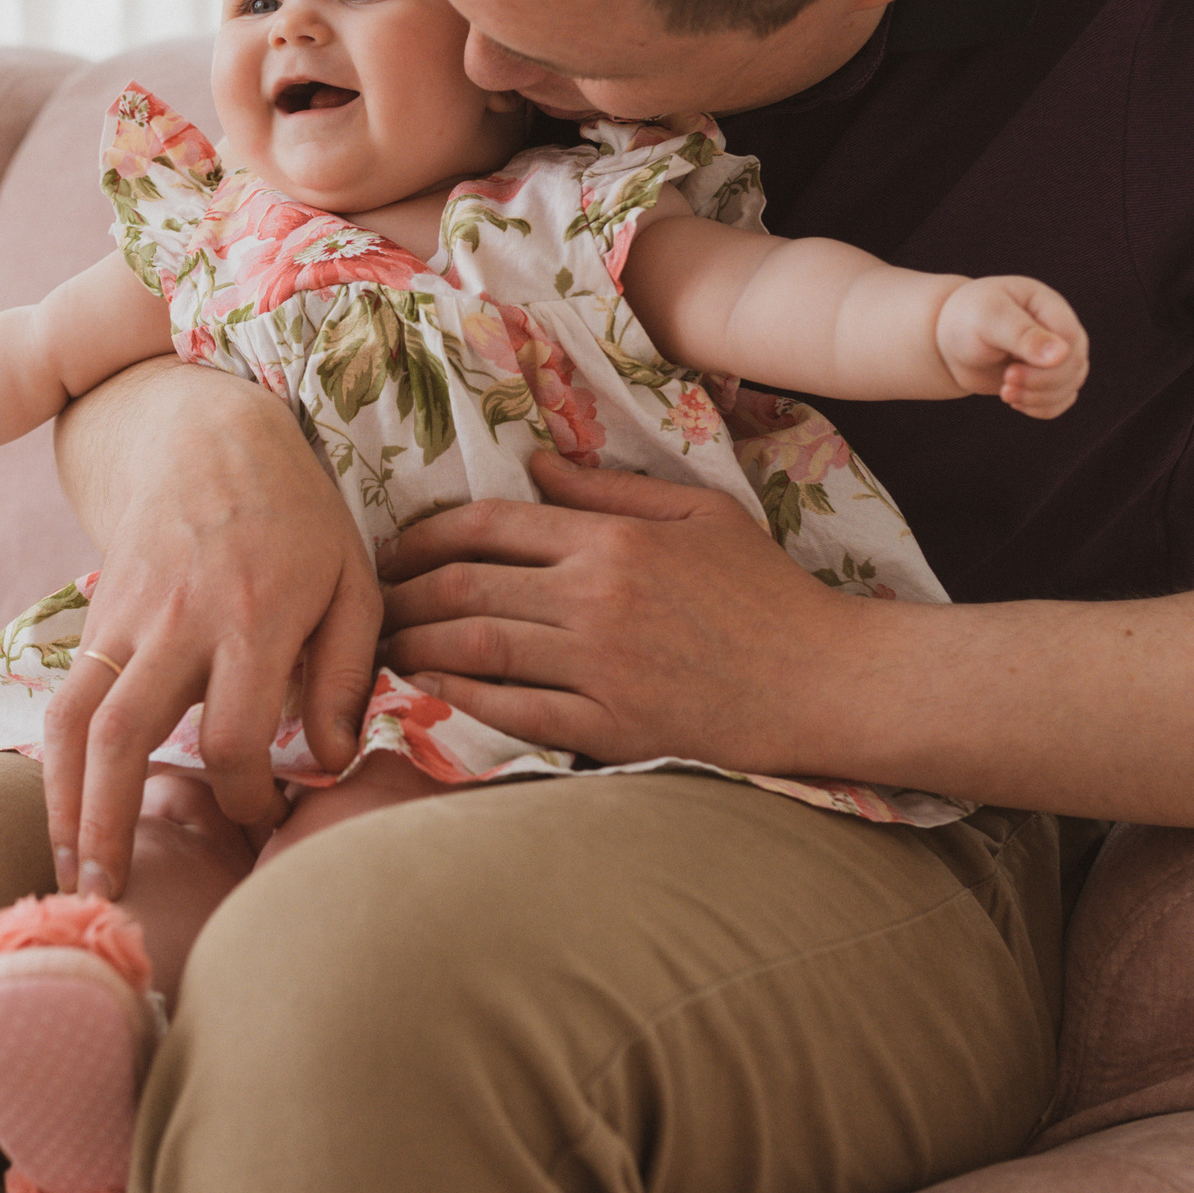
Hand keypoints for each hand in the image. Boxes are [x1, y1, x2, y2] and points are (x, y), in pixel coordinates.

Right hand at [41, 364, 380, 898]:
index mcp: (254, 615)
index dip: (247, 796)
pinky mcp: (94, 617)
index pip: (235, 735)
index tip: (265, 819)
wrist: (204, 435)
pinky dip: (54, 765)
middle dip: (113, 825)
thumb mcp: (354, 583)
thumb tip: (332, 764)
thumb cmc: (297, 517)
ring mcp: (125, 618)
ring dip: (64, 807)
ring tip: (70, 878)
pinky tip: (61, 818)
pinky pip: (64, 700)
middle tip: (112, 899)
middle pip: (127, 737)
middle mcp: (178, 620)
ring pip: (75, 723)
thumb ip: (349, 676)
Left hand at [377, 450, 861, 769]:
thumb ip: (610, 489)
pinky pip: (513, 712)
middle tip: (366, 603)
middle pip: (464, 587)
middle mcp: (596, 598)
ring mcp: (601, 667)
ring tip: (379, 649)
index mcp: (613, 539)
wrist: (827, 683)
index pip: (489, 525)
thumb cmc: (768, 594)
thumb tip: (534, 465)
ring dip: (413, 647)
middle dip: (399, 593)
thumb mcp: (700, 514)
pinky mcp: (611, 728)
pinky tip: (425, 695)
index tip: (391, 550)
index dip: (423, 536)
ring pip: (475, 649)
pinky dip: (460, 701)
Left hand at [934, 277, 1088, 417]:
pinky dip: (1040, 409)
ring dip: (1038, 398)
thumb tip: (1062, 354)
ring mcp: (1058, 356)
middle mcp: (1060, 331)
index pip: (1071, 339)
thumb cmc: (968, 320)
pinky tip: (1015, 401)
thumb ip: (1022, 334)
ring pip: (1069, 386)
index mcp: (1049, 306)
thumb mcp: (988, 319)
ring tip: (1005, 391)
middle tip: (1006, 381)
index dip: (1050, 363)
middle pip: (1074, 366)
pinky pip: (1060, 401)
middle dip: (1040, 383)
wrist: (953, 340)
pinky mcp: (1048, 378)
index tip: (1011, 371)